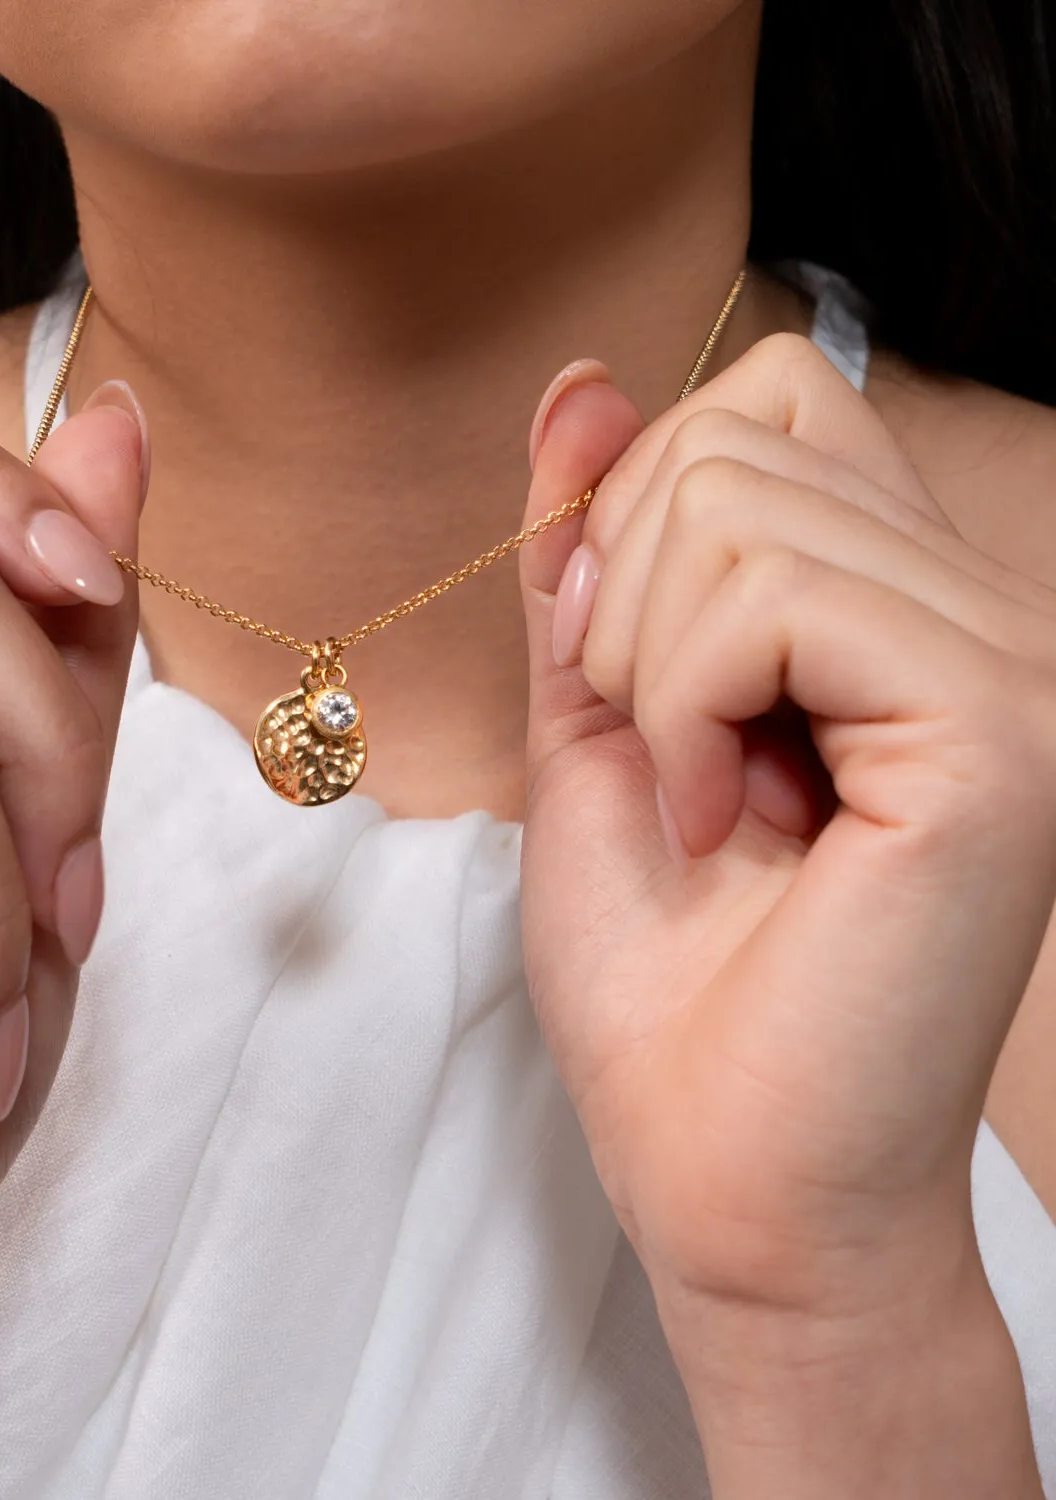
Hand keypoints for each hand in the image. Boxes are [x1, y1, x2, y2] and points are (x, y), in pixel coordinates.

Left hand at [517, 337, 1051, 1494]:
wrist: (724, 1174)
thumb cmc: (664, 979)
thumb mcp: (592, 724)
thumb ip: (590, 558)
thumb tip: (582, 383)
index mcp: (891, 608)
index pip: (765, 401)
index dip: (641, 506)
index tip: (622, 668)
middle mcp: (975, 612)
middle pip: (742, 424)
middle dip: (627, 594)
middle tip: (670, 756)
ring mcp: (1003, 664)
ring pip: (740, 499)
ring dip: (648, 666)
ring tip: (705, 802)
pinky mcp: (993, 730)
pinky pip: (772, 598)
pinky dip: (686, 708)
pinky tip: (728, 821)